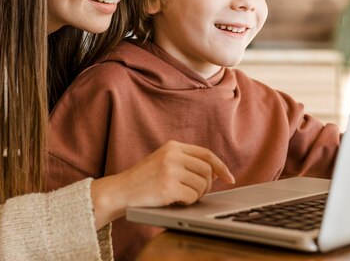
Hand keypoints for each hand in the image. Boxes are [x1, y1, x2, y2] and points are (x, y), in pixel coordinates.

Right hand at [90, 140, 233, 228]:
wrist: (120, 191)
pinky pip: (192, 197)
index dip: (221, 167)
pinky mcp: (168, 186)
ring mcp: (170, 170)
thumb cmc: (143, 180)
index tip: (229, 178)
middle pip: (207, 171)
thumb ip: (185, 161)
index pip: (206, 154)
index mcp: (173, 146)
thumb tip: (215, 172)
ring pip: (202, 185)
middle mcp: (172, 155)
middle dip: (207, 185)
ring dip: (196, 195)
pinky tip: (175, 201)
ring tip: (181, 197)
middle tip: (197, 193)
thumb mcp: (163, 161)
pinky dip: (188, 202)